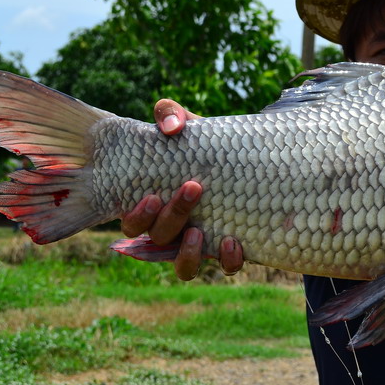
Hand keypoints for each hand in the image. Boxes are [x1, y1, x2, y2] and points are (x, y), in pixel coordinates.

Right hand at [120, 99, 243, 279]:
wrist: (252, 160)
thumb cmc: (209, 146)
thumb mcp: (190, 127)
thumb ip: (171, 115)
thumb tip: (170, 126)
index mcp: (156, 205)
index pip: (132, 224)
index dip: (136, 217)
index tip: (151, 195)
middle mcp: (174, 230)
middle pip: (158, 238)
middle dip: (170, 217)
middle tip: (192, 189)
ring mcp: (201, 243)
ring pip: (183, 267)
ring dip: (186, 254)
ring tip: (198, 232)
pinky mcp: (229, 250)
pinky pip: (225, 268)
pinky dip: (227, 261)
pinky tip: (233, 243)